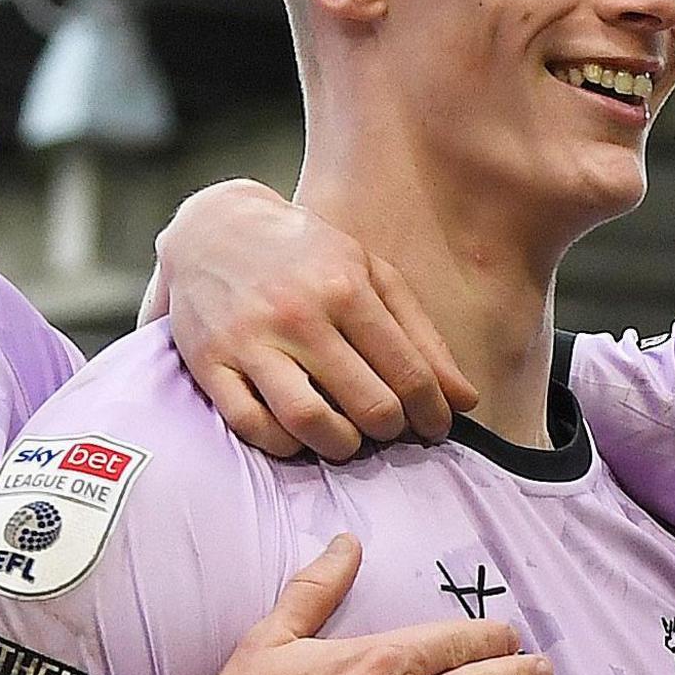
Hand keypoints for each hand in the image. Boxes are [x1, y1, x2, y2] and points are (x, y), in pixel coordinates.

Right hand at [156, 180, 475, 459]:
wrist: (213, 228)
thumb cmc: (306, 256)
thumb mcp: (371, 275)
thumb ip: (421, 336)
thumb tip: (465, 400)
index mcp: (346, 288)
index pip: (409, 373)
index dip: (432, 412)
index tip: (436, 427)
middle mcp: (298, 315)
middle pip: (368, 403)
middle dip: (391, 429)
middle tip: (391, 429)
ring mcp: (249, 340)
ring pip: (309, 421)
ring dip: (342, 445)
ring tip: (350, 439)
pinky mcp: (209, 363)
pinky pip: (252, 425)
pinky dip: (285, 443)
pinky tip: (300, 434)